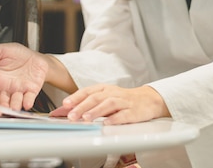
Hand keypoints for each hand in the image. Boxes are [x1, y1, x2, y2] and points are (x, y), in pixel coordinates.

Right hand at [0, 42, 47, 110]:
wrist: (34, 56)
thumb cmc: (16, 54)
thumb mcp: (1, 50)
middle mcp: (7, 89)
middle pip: (2, 101)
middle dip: (1, 108)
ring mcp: (19, 91)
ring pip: (15, 102)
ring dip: (14, 106)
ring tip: (13, 108)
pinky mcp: (31, 90)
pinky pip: (29, 98)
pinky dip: (28, 101)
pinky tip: (26, 104)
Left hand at [50, 84, 169, 124]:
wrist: (148, 99)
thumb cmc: (122, 99)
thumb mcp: (104, 98)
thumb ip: (86, 103)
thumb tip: (65, 110)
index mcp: (104, 88)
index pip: (87, 91)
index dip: (75, 97)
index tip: (65, 104)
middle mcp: (112, 93)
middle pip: (95, 98)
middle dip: (82, 106)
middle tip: (71, 115)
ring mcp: (124, 101)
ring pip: (108, 104)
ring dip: (96, 111)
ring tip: (86, 118)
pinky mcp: (134, 111)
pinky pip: (124, 114)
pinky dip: (115, 118)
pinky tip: (107, 123)